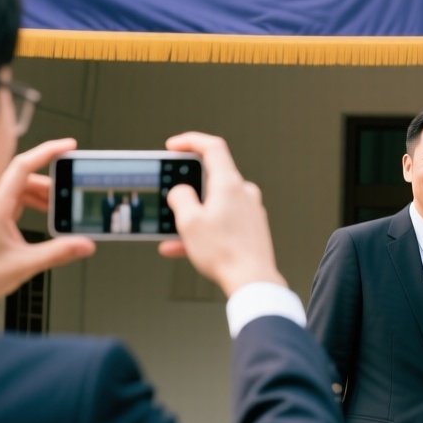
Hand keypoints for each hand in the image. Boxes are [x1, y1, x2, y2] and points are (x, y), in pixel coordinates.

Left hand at [0, 138, 94, 313]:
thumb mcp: (26, 264)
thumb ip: (58, 253)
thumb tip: (84, 244)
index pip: (24, 166)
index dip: (47, 152)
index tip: (68, 146)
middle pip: (31, 177)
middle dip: (55, 182)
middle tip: (74, 188)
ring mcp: (0, 208)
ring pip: (29, 188)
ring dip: (49, 195)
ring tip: (65, 208)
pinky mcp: (3, 217)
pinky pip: (26, 200)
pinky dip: (42, 203)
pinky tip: (52, 215)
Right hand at [154, 132, 284, 296]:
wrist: (252, 281)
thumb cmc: (224, 253)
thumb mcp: (189, 222)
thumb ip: (180, 198)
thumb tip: (181, 191)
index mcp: (230, 184)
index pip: (212, 147)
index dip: (190, 141)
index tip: (173, 146)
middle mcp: (244, 193)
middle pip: (211, 178)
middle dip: (187, 188)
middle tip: (169, 196)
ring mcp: (250, 211)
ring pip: (214, 205)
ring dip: (191, 216)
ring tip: (170, 233)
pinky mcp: (252, 228)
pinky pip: (222, 222)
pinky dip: (203, 231)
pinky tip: (182, 248)